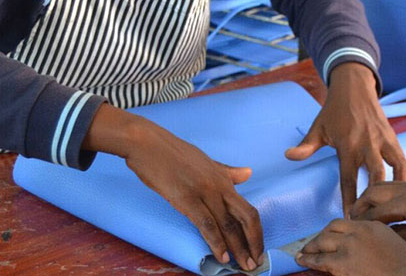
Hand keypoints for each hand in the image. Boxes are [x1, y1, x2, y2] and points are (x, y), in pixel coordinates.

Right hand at [83, 104, 263, 271]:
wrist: (147, 142)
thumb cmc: (173, 152)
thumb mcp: (205, 161)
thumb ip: (227, 172)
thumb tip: (248, 173)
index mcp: (224, 179)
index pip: (248, 209)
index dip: (256, 232)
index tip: (257, 248)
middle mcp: (219, 186)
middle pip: (246, 218)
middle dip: (253, 243)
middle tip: (255, 263)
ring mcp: (204, 192)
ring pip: (228, 225)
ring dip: (238, 248)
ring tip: (243, 266)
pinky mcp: (186, 199)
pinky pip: (206, 224)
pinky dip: (216, 242)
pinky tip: (222, 256)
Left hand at [284, 62, 405, 215]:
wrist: (354, 87)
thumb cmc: (334, 110)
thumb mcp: (318, 127)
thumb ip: (306, 146)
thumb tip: (288, 156)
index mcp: (348, 145)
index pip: (349, 178)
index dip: (350, 200)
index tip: (350, 218)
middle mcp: (368, 144)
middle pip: (377, 176)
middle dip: (376, 199)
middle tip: (374, 220)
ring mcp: (383, 140)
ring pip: (397, 168)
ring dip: (397, 189)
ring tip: (397, 209)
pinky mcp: (394, 138)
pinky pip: (403, 160)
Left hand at [296, 219, 405, 275]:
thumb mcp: (393, 243)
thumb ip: (377, 239)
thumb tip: (365, 247)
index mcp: (372, 225)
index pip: (348, 222)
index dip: (336, 229)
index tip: (331, 236)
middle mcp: (358, 231)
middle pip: (332, 228)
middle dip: (321, 236)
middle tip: (314, 244)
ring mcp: (349, 246)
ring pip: (322, 241)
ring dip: (310, 247)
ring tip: (303, 252)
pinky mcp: (341, 263)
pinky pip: (319, 260)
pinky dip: (308, 259)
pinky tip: (301, 260)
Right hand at [351, 181, 405, 247]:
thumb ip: (400, 235)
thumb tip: (382, 235)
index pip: (374, 212)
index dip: (362, 222)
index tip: (352, 231)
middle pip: (372, 192)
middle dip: (360, 205)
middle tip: (352, 220)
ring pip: (381, 185)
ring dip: (369, 198)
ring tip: (363, 213)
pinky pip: (392, 185)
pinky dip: (380, 194)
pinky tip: (382, 205)